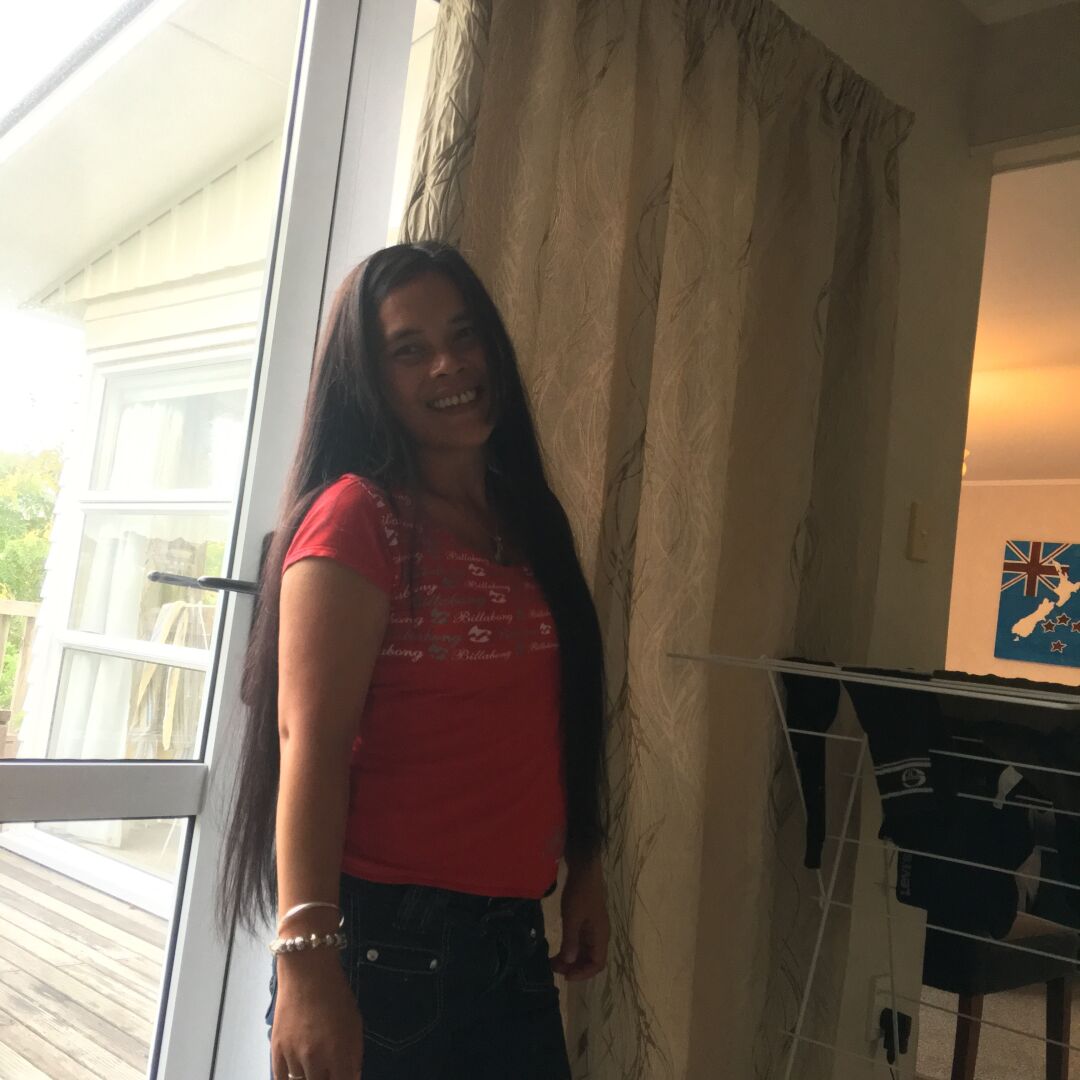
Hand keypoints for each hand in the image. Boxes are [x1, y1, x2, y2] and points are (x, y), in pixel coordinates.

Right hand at [271, 951, 363, 1079]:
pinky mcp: (276, 1051)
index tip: (342, 1077)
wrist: (307, 972)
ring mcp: (293, 1056)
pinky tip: (297, 1073)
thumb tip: (352, 1077)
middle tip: (327, 1070)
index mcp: (339, 1054)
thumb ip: (354, 1056)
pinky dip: (288, 1079)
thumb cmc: (336, 995)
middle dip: (325, 1078)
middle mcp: (315, 1060)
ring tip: (313, 1067)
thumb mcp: (354, 1024)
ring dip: (308, 1077)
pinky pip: (279, 1079)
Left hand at [552, 855, 608, 981]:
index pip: (597, 964)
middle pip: (590, 960)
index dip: (583, 973)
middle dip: (574, 968)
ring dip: (571, 959)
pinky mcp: (586, 922)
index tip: (566, 976)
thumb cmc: (580, 893)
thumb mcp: (572, 918)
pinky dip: (570, 948)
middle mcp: (599, 935)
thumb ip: (571, 941)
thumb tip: (569, 963)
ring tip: (552, 962)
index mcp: (601, 935)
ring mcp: (593, 929)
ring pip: (584, 952)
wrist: (584, 870)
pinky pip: (580, 942)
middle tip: (554, 969)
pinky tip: (557, 950)